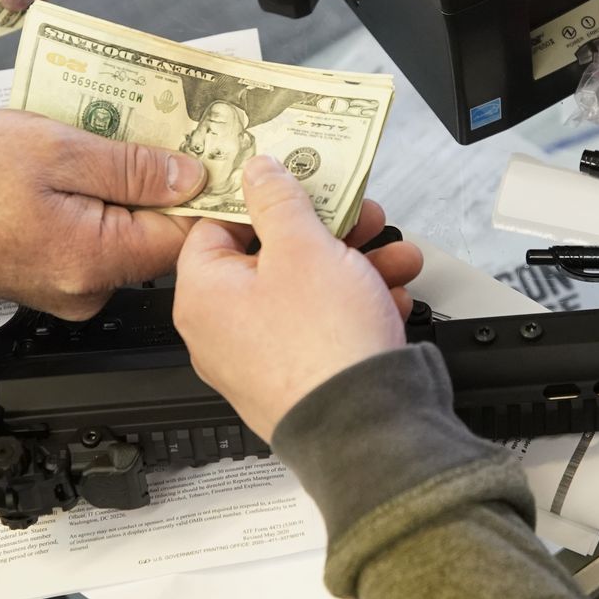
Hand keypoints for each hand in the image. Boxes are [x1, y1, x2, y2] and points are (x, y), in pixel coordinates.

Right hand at [0, 110, 202, 318]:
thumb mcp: (56, 147)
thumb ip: (131, 168)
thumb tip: (192, 178)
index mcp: (95, 260)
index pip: (184, 235)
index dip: (201, 190)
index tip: (209, 151)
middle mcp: (86, 290)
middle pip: (156, 237)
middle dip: (159, 183)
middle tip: (147, 130)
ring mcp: (65, 290)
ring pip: (123, 236)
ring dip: (121, 190)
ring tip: (94, 143)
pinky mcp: (47, 280)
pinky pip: (92, 241)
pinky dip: (91, 205)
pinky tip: (68, 170)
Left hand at [171, 156, 424, 441]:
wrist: (367, 426)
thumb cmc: (323, 347)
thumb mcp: (303, 247)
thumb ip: (279, 200)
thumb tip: (259, 172)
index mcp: (204, 295)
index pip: (218, 226)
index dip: (263, 198)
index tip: (298, 181)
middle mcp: (223, 331)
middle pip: (271, 256)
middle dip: (328, 231)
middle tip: (361, 216)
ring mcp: (261, 358)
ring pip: (307, 290)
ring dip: (355, 265)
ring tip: (395, 255)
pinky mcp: (300, 377)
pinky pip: (323, 326)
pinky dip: (357, 305)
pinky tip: (391, 295)